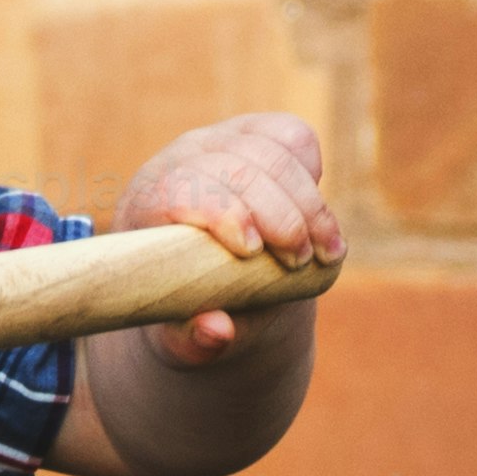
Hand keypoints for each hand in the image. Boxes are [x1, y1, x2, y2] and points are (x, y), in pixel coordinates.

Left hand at [105, 114, 336, 366]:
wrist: (212, 281)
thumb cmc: (189, 310)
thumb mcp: (184, 338)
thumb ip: (193, 341)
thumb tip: (217, 330)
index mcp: (146, 205)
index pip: (180, 188)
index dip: (221, 211)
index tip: (253, 251)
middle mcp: (180, 160)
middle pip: (235, 168)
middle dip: (278, 213)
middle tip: (302, 262)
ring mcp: (220, 141)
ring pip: (272, 151)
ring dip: (309, 203)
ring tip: (329, 252)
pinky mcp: (256, 134)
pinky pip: (293, 137)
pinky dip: (313, 172)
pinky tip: (317, 217)